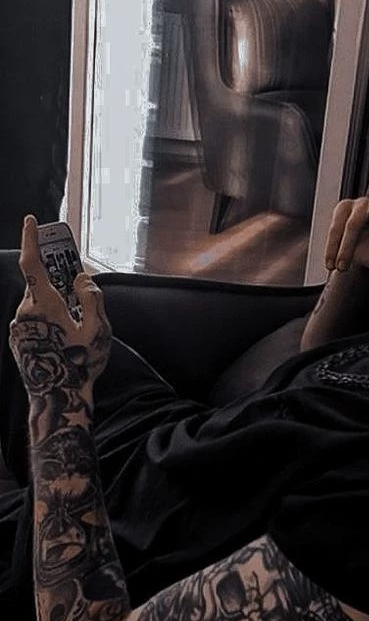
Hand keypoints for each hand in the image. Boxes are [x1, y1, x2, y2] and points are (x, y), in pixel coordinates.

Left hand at [9, 216, 111, 403]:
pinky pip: (35, 321)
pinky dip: (50, 321)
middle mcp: (25, 313)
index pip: (32, 264)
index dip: (31, 240)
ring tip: (78, 326)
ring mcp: (19, 329)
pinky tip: (66, 339)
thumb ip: (91, 296)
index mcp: (43, 305)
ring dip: (56, 306)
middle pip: (40, 286)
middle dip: (58, 282)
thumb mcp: (98, 328)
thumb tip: (82, 278)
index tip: (31, 221)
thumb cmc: (80, 364)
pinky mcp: (18, 342)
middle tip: (77, 287)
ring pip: (38, 305)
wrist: (58, 399)